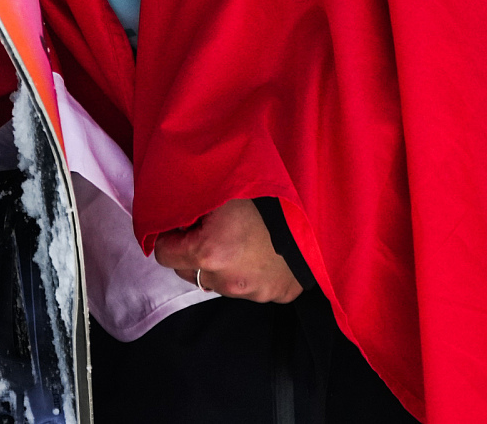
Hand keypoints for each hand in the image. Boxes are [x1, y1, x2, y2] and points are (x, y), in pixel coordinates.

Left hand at [153, 198, 302, 303]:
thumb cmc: (268, 197)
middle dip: (191, 252)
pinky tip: (258, 253)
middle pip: (187, 271)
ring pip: (217, 282)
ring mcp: (253, 294)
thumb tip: (164, 210)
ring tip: (238, 239)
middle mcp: (227, 281)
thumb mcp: (221, 191)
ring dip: (219, 266)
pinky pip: (247, 288)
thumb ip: (186, 203)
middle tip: (209, 228)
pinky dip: (246, 273)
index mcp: (208, 253)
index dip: (168, 235)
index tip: (180, 224)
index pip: (163, 254)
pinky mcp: (275, 296)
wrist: (323, 211)